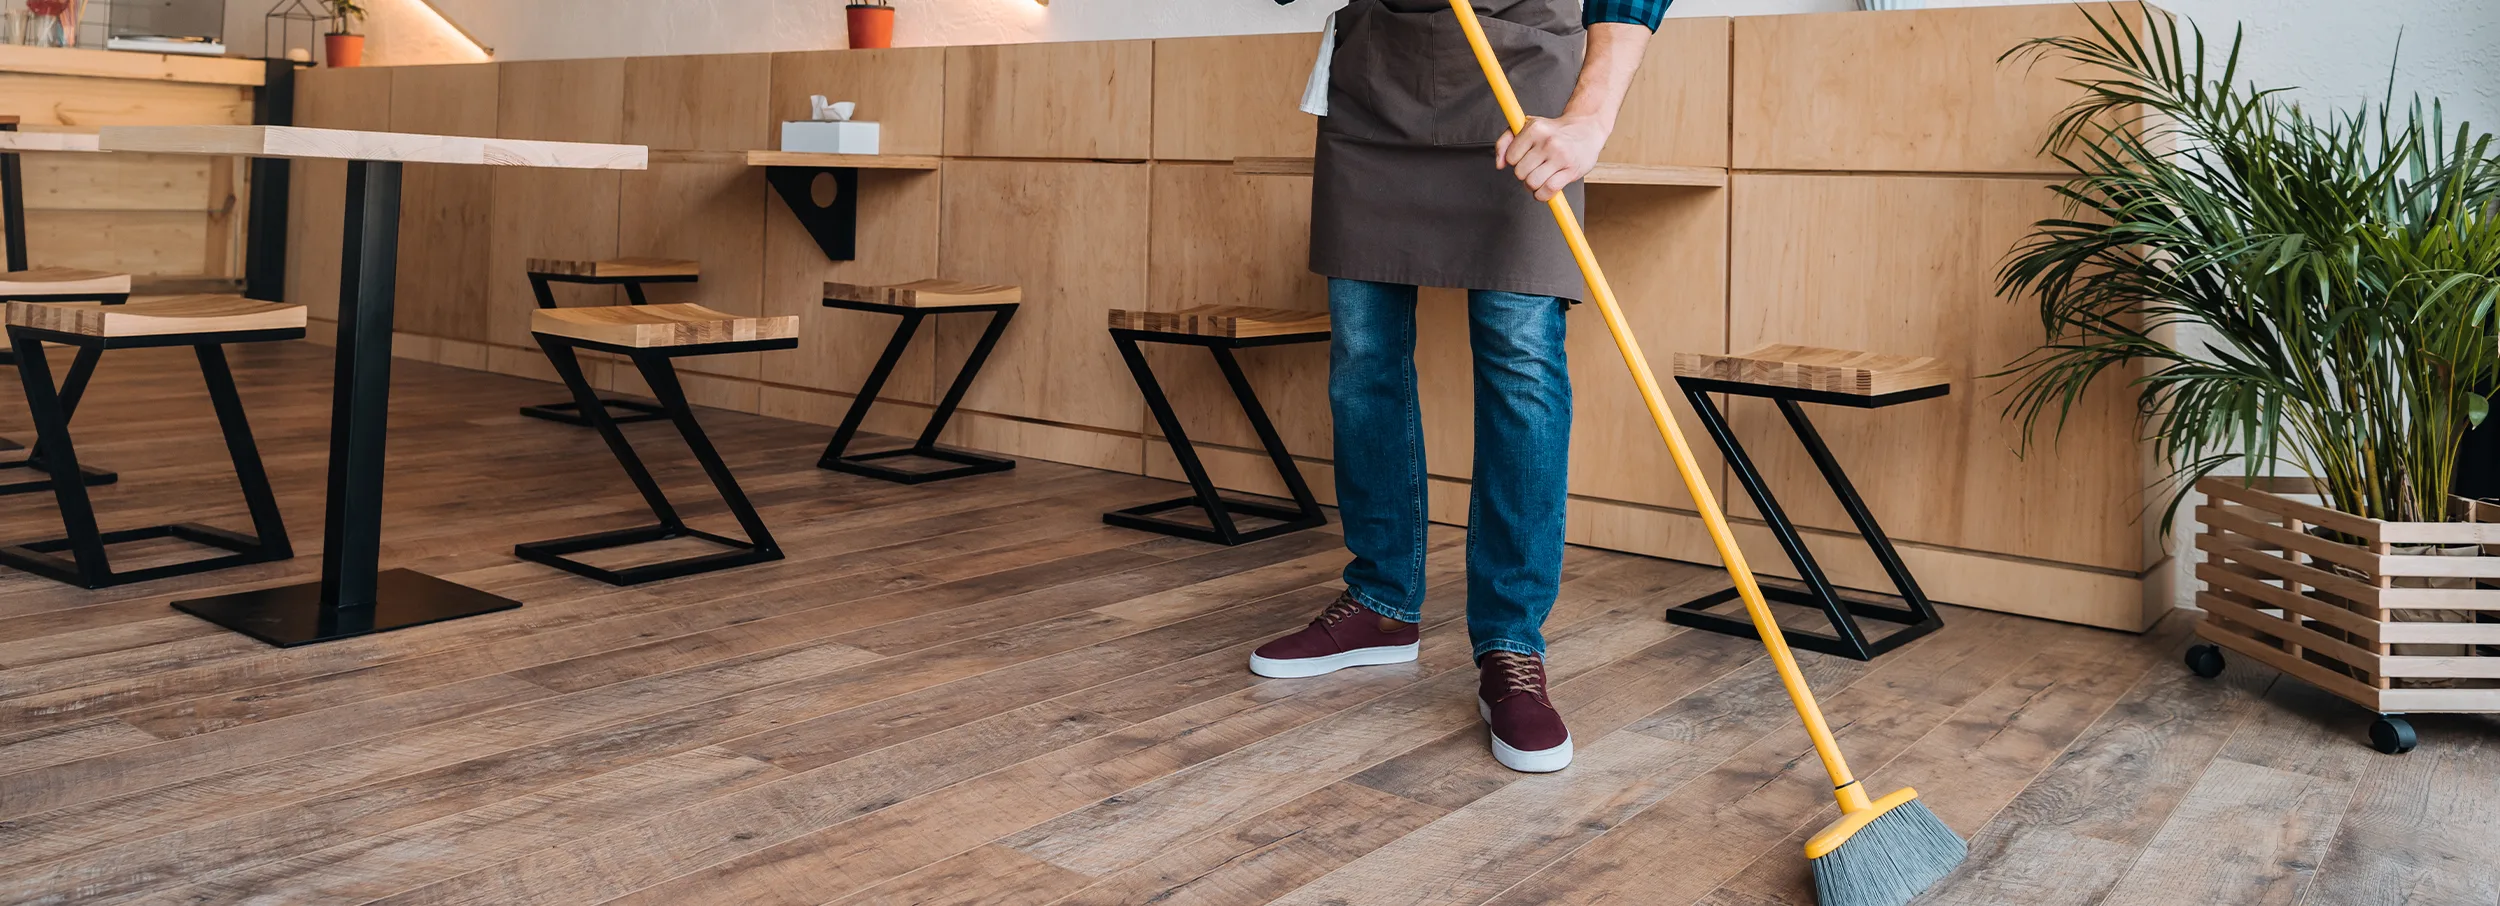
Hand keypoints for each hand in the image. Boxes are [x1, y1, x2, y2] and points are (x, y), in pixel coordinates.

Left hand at [1494, 113, 1608, 201]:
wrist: (1586, 128)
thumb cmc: (1553, 130)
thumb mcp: (1527, 126)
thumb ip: (1507, 141)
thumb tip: (1499, 164)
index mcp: (1535, 128)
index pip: (1511, 157)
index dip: (1515, 161)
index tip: (1525, 157)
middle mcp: (1548, 141)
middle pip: (1520, 173)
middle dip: (1524, 174)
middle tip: (1534, 168)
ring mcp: (1561, 156)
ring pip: (1532, 183)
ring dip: (1533, 186)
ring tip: (1540, 176)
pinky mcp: (1571, 170)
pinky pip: (1549, 190)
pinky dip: (1544, 194)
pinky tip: (1547, 187)